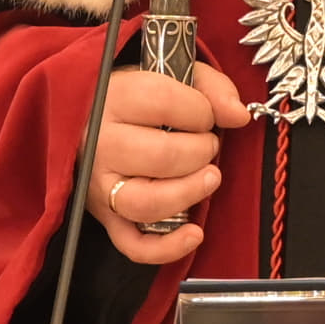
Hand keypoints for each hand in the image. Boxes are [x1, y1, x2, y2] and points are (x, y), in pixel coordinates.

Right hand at [94, 61, 252, 270]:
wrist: (86, 119)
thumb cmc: (133, 99)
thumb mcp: (170, 75)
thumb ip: (210, 87)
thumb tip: (238, 115)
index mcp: (113, 100)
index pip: (165, 104)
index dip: (200, 111)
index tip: (203, 114)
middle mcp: (100, 144)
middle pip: (163, 156)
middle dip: (201, 150)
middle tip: (206, 144)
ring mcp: (100, 186)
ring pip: (148, 203)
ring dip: (190, 192)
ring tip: (210, 177)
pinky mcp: (105, 218)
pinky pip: (133, 245)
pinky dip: (166, 247)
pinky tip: (194, 232)